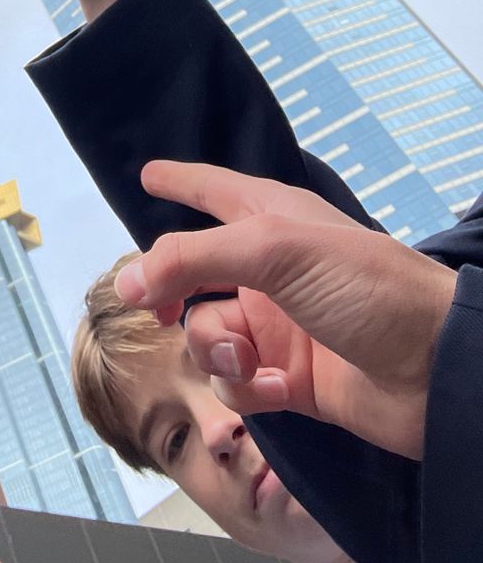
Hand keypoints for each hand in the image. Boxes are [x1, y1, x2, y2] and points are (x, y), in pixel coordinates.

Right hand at [118, 161, 457, 459]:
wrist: (438, 372)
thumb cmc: (364, 288)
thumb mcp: (272, 252)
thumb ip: (189, 260)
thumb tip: (124, 284)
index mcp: (271, 219)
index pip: (214, 190)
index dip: (181, 181)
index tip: (148, 174)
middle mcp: (270, 270)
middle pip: (192, 273)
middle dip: (169, 292)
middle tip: (149, 308)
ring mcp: (278, 325)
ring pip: (206, 334)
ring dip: (216, 350)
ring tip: (248, 358)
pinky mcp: (289, 380)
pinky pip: (236, 382)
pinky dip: (248, 387)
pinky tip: (280, 388)